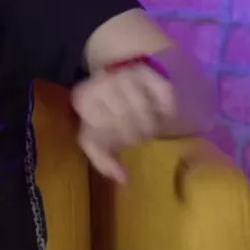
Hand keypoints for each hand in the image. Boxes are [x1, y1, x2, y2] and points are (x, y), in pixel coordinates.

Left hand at [71, 64, 174, 183]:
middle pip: (124, 122)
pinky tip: (161, 113)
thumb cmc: (104, 111)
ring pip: (144, 112)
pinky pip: (164, 97)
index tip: (120, 140)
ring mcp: (126, 74)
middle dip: (134, 134)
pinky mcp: (149, 71)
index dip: (114, 140)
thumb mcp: (94, 134)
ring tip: (149, 128)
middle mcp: (103, 82)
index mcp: (83, 98)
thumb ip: (102, 159)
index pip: (101, 130)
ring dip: (150, 125)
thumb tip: (122, 179)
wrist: (116, 71)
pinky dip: (166, 110)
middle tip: (138, 135)